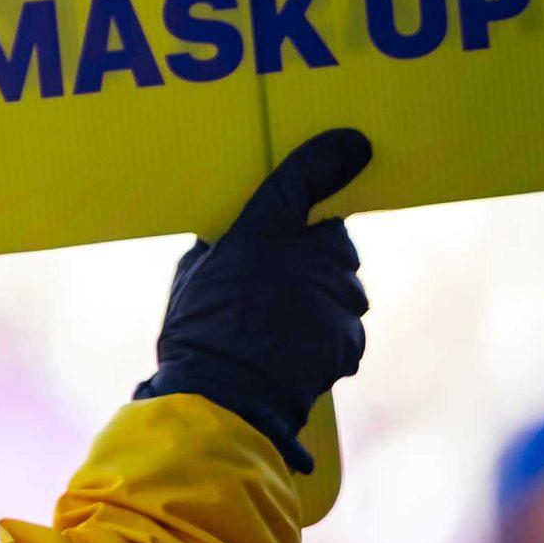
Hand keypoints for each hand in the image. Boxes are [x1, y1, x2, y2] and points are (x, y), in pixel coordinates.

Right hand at [136, 131, 370, 471]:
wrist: (224, 399)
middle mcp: (305, 258)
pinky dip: (329, 338)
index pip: (298, 182)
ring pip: (344, 288)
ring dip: (325, 300)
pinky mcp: (349, 337)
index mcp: (260, 234)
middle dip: (317, 258)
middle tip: (281, 284)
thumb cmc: (197, 337)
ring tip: (283, 329)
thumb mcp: (192, 277)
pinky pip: (346, 328)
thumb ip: (222, 246)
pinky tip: (296, 354)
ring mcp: (333, 298)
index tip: (352, 144)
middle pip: (333, 242)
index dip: (324, 161)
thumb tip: (231, 235)